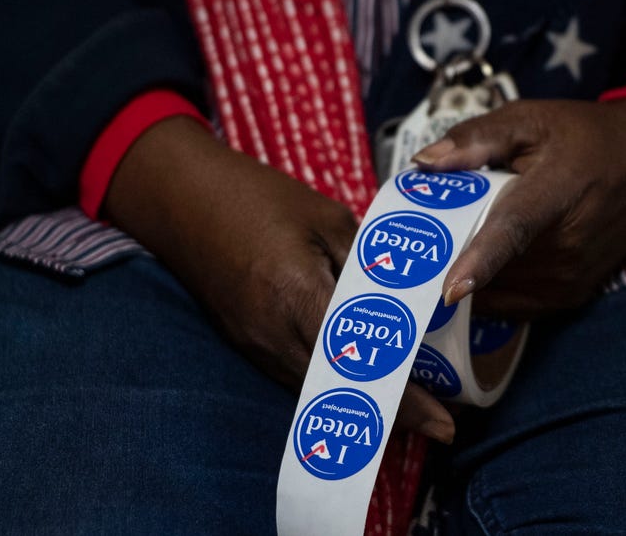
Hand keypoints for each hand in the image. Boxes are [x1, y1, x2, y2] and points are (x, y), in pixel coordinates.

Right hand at [104, 117, 454, 441]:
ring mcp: (255, 343)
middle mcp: (274, 333)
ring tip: (410, 411)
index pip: (363, 363)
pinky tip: (357, 385)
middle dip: (393, 415)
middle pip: (343, 392)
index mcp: (299, 295)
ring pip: (318, 392)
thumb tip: (404, 298)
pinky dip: (331, 388)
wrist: (181, 199)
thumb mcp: (326, 219)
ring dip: (362, 406)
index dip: (404, 400)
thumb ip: (366, 264)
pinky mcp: (245, 342)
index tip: (444, 423)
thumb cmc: (256, 198)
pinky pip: (296, 376)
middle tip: (439, 426)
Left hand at [413, 99, 625, 318]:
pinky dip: (491, 287)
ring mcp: (571, 276)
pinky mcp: (571, 294)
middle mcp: (567, 245)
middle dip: (452, 256)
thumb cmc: (586, 138)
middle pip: (492, 265)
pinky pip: (513, 302)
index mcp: (556, 192)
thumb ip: (476, 139)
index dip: (481, 261)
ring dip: (471, 272)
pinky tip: (479, 262)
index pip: (514, 231)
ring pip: (498, 288)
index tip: (449, 289)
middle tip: (420, 235)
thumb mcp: (532, 120)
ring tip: (455, 239)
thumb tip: (425, 163)